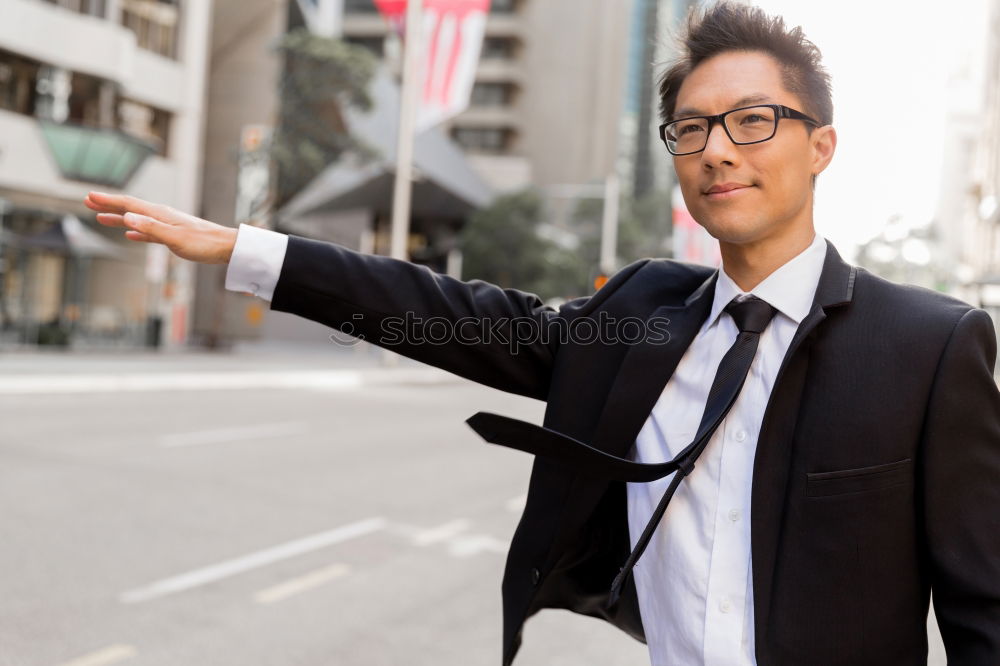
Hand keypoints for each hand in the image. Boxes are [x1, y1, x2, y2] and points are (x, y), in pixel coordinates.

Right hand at [84, 191, 237, 264]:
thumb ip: (151, 228)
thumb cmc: (204, 243)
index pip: (128, 204)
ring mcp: (167, 225)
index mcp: (160, 214)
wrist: (226, 247)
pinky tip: (130, 235)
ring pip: (137, 220)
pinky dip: (136, 232)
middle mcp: (162, 216)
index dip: (108, 201)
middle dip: (108, 206)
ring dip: (118, 218)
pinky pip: (149, 231)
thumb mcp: (175, 238)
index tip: (89, 197)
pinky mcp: (173, 236)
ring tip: (101, 218)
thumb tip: (127, 217)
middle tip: (87, 202)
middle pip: (129, 208)